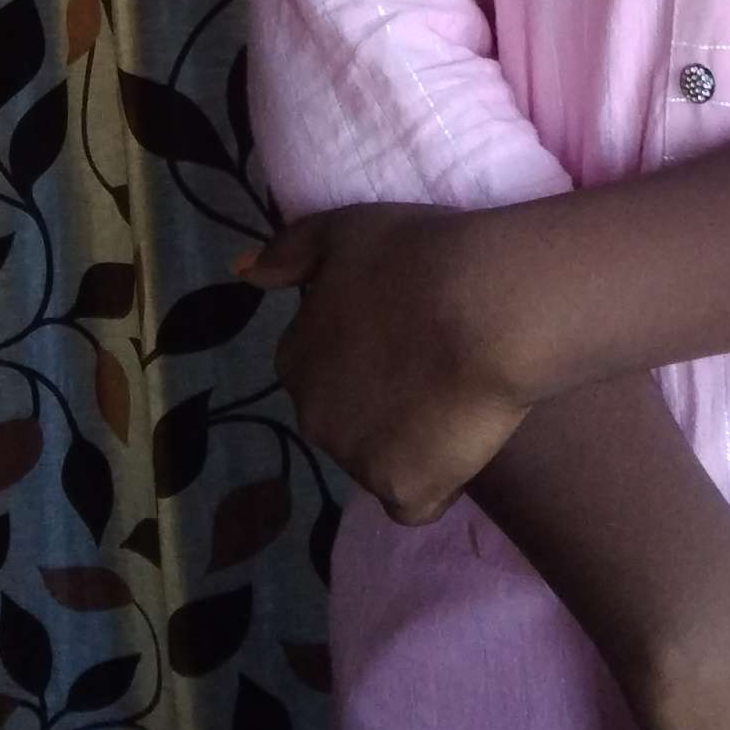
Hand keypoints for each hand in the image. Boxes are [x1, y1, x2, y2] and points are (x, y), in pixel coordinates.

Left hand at [236, 204, 530, 525]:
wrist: (486, 310)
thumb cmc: (418, 258)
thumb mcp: (345, 230)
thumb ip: (289, 252)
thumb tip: (242, 273)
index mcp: (296, 358)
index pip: (317, 369)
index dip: (364, 352)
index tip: (403, 333)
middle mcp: (313, 417)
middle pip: (343, 419)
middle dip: (378, 402)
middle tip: (432, 367)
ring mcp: (355, 460)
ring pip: (377, 460)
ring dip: (407, 440)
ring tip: (456, 400)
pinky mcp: (404, 492)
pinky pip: (414, 499)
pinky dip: (435, 480)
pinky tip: (462, 444)